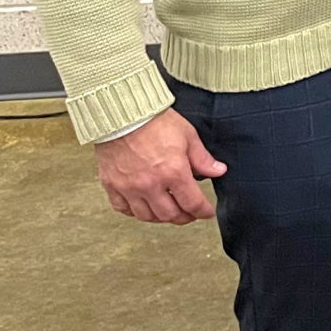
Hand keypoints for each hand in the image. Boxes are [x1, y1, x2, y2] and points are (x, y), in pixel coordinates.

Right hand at [94, 107, 225, 224]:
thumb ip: (202, 159)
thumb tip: (218, 171)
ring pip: (145, 216)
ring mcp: (128, 187)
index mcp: (173, 172)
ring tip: (169, 211)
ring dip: (160, 217)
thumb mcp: (188, 136)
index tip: (207, 212)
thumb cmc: (155, 121)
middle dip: (183, 217)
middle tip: (190, 214)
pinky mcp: (111, 185)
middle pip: (169, 215)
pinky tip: (143, 206)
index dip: (203, 211)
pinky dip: (134, 212)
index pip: (192, 203)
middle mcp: (150, 184)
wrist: (123, 113)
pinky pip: (122, 208)